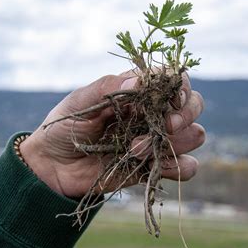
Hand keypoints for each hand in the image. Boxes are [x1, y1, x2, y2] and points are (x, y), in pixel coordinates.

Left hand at [20, 71, 204, 196]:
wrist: (53, 167)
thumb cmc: (64, 127)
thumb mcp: (79, 103)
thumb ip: (107, 88)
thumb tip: (139, 80)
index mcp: (137, 93)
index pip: (174, 80)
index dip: (181, 86)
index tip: (170, 98)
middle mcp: (152, 114)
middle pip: (194, 106)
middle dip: (186, 113)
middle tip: (166, 124)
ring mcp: (155, 141)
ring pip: (194, 135)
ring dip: (173, 143)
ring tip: (136, 149)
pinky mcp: (154, 167)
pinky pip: (186, 167)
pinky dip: (180, 167)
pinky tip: (155, 166)